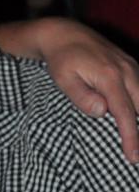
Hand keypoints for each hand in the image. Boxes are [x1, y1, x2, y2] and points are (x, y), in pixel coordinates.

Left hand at [40, 19, 138, 162]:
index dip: (131, 136)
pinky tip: (138, 121)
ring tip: (138, 144)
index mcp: (110, 77)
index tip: (133, 156)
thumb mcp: (64, 79)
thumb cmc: (61, 60)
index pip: (125, 113)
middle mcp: (126, 71)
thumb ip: (81, 96)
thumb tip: (101, 112)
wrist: (64, 34)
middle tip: (138, 158)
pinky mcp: (130, 67)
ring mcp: (131, 67)